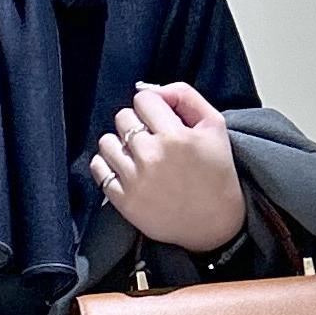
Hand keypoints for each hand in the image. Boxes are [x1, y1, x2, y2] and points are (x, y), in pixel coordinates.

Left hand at [90, 80, 245, 251]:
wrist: (215, 225)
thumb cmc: (217, 173)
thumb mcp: (214, 126)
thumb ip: (184, 96)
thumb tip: (151, 90)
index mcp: (176, 136)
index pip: (143, 99)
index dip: (152, 107)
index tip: (160, 120)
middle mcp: (152, 156)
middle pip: (123, 117)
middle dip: (136, 124)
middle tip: (151, 140)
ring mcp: (135, 180)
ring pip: (106, 141)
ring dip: (120, 144)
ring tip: (138, 155)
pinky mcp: (124, 201)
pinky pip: (98, 168)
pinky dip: (108, 165)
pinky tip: (125, 169)